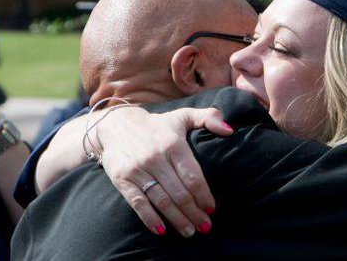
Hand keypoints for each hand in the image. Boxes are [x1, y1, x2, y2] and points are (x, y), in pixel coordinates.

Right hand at [94, 106, 232, 236]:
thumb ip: (208, 117)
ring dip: (177, 219)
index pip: (192, 175)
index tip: (211, 208)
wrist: (116, 125)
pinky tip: (161, 230)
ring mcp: (137, 169)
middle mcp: (155, 157)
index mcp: (173, 144)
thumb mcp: (183, 116)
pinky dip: (149, 218)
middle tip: (205, 226)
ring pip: (161, 200)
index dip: (203, 195)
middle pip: (179, 192)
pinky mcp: (122, 179)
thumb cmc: (157, 125)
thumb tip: (229, 130)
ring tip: (189, 231)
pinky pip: (138, 203)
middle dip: (194, 212)